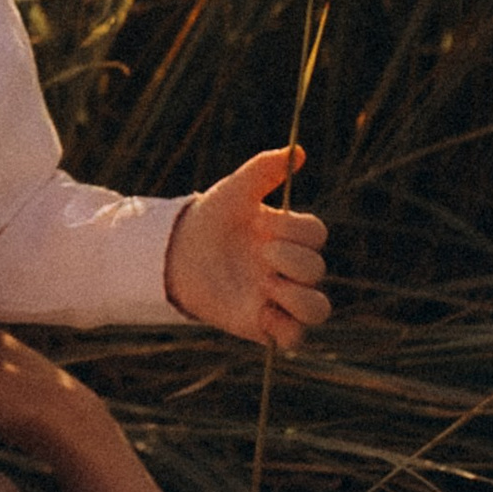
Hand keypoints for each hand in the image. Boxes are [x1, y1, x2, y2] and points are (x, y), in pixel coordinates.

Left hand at [163, 146, 328, 349]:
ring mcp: (279, 298)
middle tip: (259, 254)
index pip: (316, 235)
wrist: (173, 253)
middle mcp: (290, 268)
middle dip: (292, 260)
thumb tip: (298, 152)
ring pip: (319, 309)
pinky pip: (295, 338)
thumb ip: (263, 169)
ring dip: (298, 298)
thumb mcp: (233, 191)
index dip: (294, 230)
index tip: (260, 225)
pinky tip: (260, 312)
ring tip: (265, 285)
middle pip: (318, 269)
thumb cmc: (210, 218)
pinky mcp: (263, 325)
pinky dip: (286, 330)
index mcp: (288, 236)